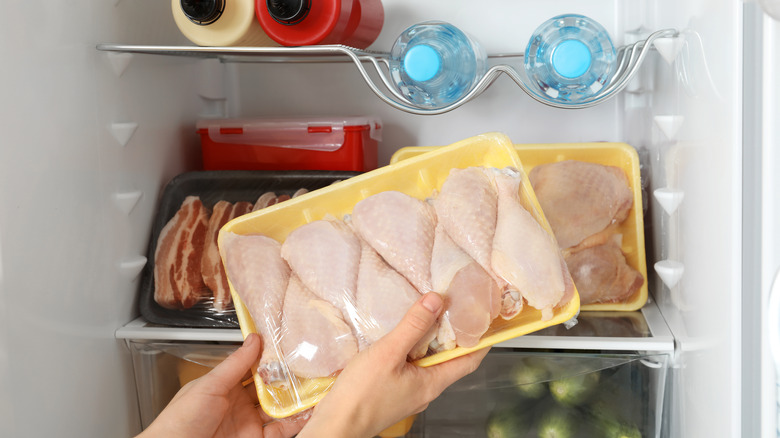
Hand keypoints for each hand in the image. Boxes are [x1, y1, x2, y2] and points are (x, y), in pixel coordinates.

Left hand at [137, 333, 306, 437]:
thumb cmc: (180, 422)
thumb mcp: (208, 386)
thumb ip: (234, 364)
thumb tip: (254, 340)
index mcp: (224, 386)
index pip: (252, 367)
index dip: (270, 357)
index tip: (288, 345)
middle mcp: (239, 403)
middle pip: (270, 387)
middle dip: (288, 377)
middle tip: (308, 365)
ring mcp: (249, 423)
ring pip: (279, 408)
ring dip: (296, 399)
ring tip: (314, 386)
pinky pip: (281, 431)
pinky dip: (297, 422)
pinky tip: (307, 411)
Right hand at [297, 292, 489, 437]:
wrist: (336, 425)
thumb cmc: (362, 395)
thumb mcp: (389, 352)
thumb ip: (413, 326)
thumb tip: (436, 300)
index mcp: (432, 383)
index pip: (469, 360)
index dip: (481, 340)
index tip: (486, 320)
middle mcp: (425, 390)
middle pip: (449, 360)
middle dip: (453, 335)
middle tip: (453, 308)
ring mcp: (409, 393)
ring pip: (428, 363)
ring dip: (430, 341)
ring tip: (427, 316)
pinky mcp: (393, 393)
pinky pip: (411, 368)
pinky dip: (412, 350)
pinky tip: (400, 338)